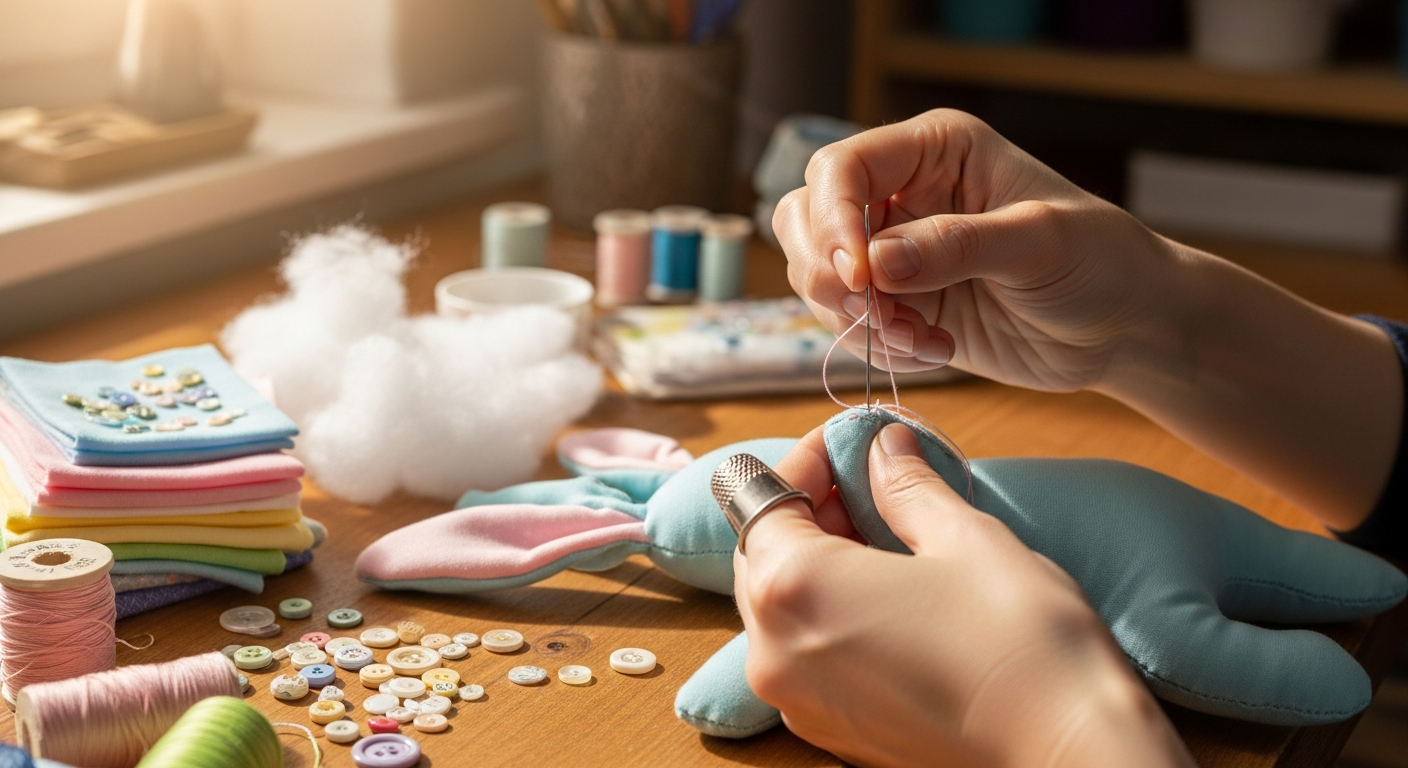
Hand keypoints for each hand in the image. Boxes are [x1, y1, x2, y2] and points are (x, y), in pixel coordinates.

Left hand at [734, 423, 1192, 767]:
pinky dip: (830, 615)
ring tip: (889, 539)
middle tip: (875, 484)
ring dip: (818, 561)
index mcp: (794, 588)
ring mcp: (797, 700)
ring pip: (779, 606)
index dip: (810, 458)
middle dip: (810, 509)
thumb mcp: (967, 538)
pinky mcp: (830, 732)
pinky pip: (805, 654)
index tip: (856, 441)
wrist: (1070, 755)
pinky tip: (891, 598)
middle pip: (761, 552)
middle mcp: (775, 651)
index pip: (764, 495)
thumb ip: (908, 486)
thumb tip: (886, 447)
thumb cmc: (1023, 645)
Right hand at [775, 108, 1171, 389]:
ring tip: (923, 339)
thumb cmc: (1100, 262)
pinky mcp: (896, 305)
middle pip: (804, 217)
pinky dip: (876, 346)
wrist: (1125, 327)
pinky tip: (933, 350)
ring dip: (857, 319)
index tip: (858, 275)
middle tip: (879, 314)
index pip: (841, 167)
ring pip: (817, 277)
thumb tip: (875, 263)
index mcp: (932, 151)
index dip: (832, 219)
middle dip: (829, 274)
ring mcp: (892, 252)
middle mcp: (900, 193)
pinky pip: (847, 324)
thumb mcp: (1038, 242)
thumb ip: (955, 245)